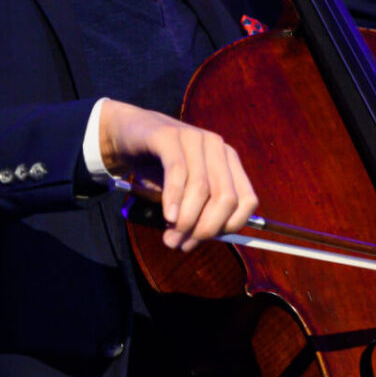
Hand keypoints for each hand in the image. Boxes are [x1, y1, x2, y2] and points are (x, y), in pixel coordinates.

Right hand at [98, 100, 258, 250]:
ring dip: (186, 219)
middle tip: (182, 243)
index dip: (229, 227)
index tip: (203, 241)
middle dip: (206, 228)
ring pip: (201, 188)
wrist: (128, 133)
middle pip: (226, 197)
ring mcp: (195, 138)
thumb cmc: (158, 166)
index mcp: (229, 161)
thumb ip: (196, 211)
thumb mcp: (183, 191)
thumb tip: (195, 242)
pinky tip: (169, 216)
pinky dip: (174, 199)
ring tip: (171, 237)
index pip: (247, 200)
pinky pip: (177, 172)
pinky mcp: (169, 135)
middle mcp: (217, 147)